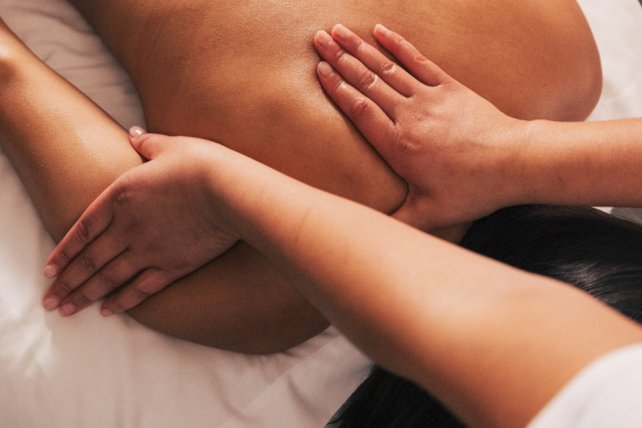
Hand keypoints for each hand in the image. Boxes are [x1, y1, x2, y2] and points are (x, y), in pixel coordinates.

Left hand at [42, 129, 239, 315]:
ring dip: (85, 295)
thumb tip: (134, 135)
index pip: (83, 229)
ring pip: (109, 278)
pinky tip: (108, 310)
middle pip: (90, 260)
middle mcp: (129, 227)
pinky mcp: (173, 266)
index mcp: (122, 196)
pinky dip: (122, 301)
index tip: (49, 269)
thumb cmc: (201, 164)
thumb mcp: (170, 146)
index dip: (64, 251)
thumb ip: (147, 144)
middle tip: (50, 301)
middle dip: (67, 282)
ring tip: (67, 310)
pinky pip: (141, 288)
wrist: (229, 191)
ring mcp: (149, 249)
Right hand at [314, 24, 527, 228]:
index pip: (360, 109)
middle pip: (367, 82)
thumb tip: (371, 233)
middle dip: (340, 58)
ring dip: (361, 47)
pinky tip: (381, 31)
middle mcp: (409, 116)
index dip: (337, 87)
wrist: (514, 162)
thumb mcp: (431, 213)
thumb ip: (398, 221)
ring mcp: (430, 98)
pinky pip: (419, 61)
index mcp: (399, 145)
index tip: (319, 69)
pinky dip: (399, 45)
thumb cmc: (472, 189)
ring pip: (387, 68)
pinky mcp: (450, 88)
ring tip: (338, 30)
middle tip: (318, 38)